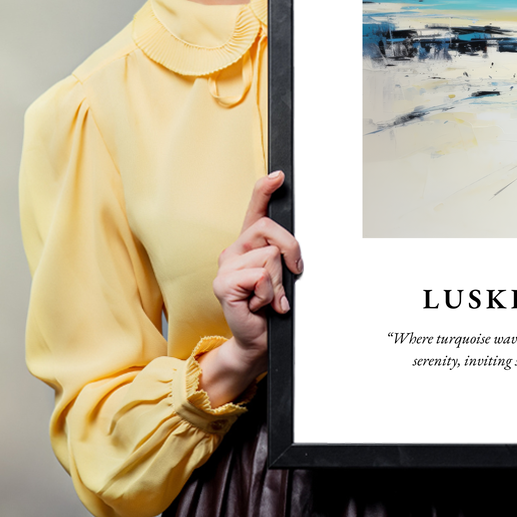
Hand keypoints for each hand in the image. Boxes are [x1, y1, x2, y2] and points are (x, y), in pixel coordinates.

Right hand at [198, 171, 302, 405]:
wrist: (258, 340)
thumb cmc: (271, 307)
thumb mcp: (282, 275)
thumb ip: (284, 255)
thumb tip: (294, 248)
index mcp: (249, 245)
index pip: (255, 209)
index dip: (265, 189)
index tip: (279, 175)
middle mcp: (234, 250)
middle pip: (270, 229)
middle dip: (291, 251)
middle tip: (291, 275)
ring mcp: (225, 266)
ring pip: (270, 256)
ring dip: (279, 282)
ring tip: (270, 298)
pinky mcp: (223, 284)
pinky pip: (260, 276)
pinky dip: (269, 294)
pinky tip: (260, 305)